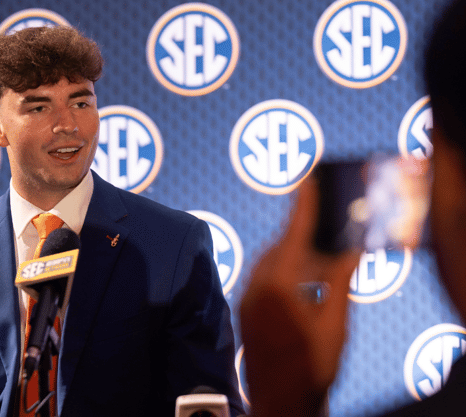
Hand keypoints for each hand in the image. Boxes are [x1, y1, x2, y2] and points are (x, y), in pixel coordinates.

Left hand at [239, 180, 360, 416]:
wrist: (279, 400)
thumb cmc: (311, 365)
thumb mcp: (335, 323)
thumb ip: (339, 282)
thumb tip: (351, 250)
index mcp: (278, 285)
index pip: (293, 235)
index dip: (303, 207)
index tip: (307, 181)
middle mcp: (256, 286)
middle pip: (279, 247)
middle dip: (300, 234)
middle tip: (321, 223)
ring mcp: (246, 298)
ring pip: (268, 262)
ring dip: (290, 254)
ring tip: (315, 255)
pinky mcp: (244, 310)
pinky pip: (261, 278)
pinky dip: (281, 272)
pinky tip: (299, 282)